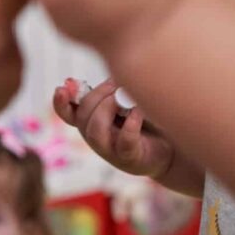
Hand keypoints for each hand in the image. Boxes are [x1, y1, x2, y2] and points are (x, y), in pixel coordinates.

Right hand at [53, 78, 173, 178]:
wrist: (173, 147)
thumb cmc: (148, 120)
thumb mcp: (127, 101)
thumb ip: (112, 90)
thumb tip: (104, 76)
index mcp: (91, 121)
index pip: (67, 113)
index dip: (60, 102)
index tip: (61, 87)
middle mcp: (96, 137)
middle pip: (82, 117)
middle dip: (97, 95)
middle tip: (116, 84)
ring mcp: (112, 151)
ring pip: (95, 132)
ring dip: (107, 109)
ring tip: (126, 99)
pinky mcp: (130, 158)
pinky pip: (124, 142)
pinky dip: (130, 125)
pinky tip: (139, 112)